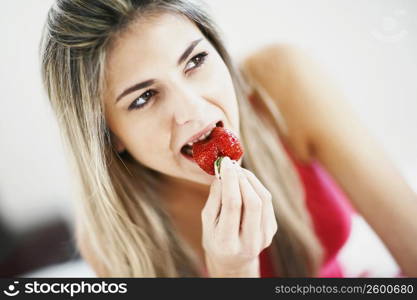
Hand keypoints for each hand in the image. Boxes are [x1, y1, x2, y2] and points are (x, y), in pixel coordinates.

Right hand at [201, 157, 277, 276]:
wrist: (233, 261)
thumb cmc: (215, 238)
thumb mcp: (207, 221)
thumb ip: (214, 198)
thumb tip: (223, 173)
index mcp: (228, 242)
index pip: (233, 205)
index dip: (230, 180)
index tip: (225, 163)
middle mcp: (250, 243)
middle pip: (253, 202)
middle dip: (242, 178)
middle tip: (232, 165)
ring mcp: (264, 238)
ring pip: (264, 199)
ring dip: (251, 180)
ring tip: (238, 171)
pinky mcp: (272, 230)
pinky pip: (267, 202)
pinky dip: (256, 187)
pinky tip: (246, 182)